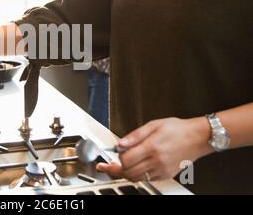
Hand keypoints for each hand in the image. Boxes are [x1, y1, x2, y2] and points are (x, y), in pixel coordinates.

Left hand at [96, 117, 212, 181]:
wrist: (198, 137)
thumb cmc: (178, 129)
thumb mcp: (154, 125)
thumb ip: (135, 135)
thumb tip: (120, 143)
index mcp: (152, 147)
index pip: (126, 159)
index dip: (116, 158)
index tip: (110, 155)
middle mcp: (157, 161)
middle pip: (129, 172)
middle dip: (115, 170)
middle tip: (106, 166)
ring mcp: (162, 170)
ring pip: (136, 178)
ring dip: (125, 174)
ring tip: (117, 167)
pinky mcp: (166, 174)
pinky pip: (147, 178)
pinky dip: (137, 175)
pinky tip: (134, 167)